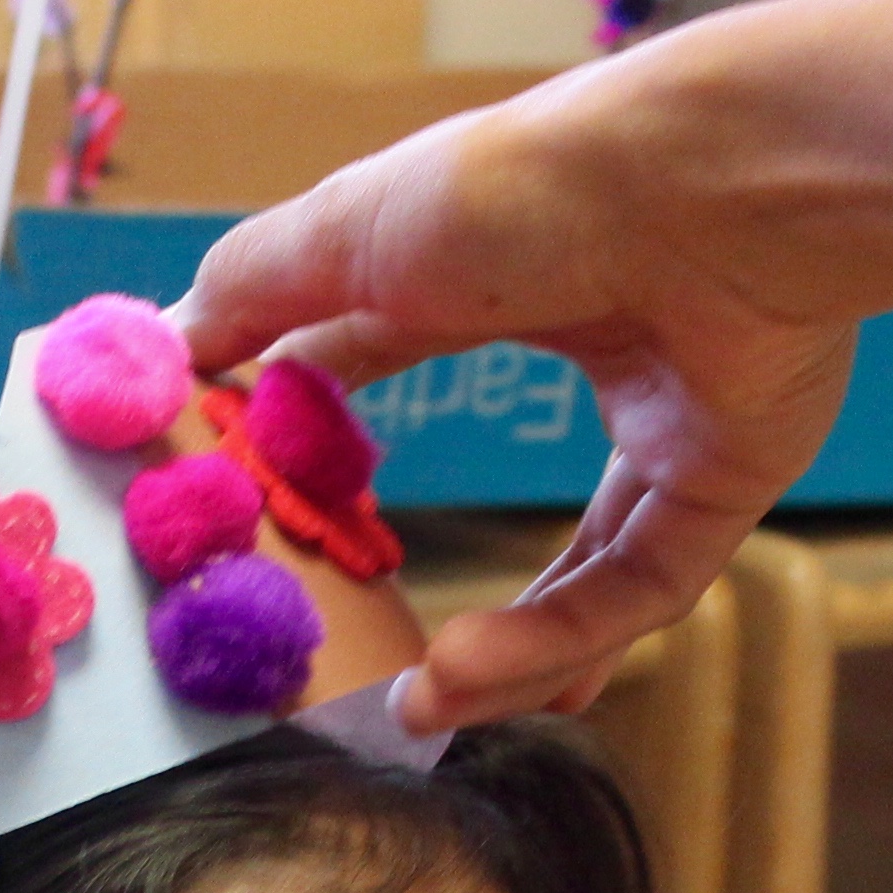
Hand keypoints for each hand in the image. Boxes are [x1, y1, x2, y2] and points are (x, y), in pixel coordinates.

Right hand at [181, 62, 859, 732]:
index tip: (244, 504)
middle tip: (343, 652)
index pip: (379, 346)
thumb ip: (254, 286)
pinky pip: (639, 588)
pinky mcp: (724, 483)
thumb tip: (167, 343)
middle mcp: (581, 334)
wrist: (714, 195)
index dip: (313, 423)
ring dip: (501, 650)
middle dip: (426, 574)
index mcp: (486, 259)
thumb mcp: (353, 228)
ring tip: (414, 706)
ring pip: (582, 571)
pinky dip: (557, 640)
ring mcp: (664, 418)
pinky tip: (470, 679)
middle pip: (477, 466)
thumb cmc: (528, 185)